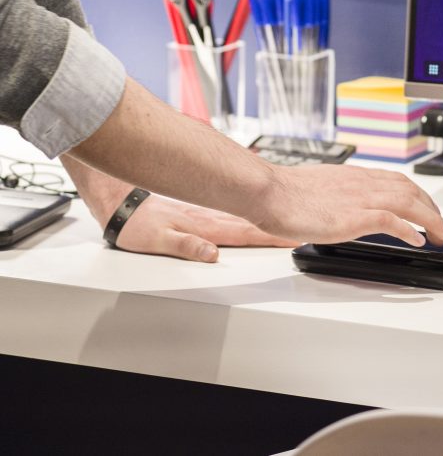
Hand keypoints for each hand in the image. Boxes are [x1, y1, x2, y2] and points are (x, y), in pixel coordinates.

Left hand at [115, 196, 298, 262]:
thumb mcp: (155, 241)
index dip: (272, 236)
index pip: (246, 233)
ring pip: (246, 212)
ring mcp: (208, 209)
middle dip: (280, 222)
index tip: (294, 236)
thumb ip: (185, 246)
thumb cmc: (135, 224)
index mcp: (205, 226)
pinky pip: (234, 207)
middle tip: (306, 223)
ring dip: (268, 213)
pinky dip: (251, 208)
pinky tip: (259, 208)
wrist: (120, 202)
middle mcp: (211, 216)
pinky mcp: (203, 207)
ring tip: (292, 213)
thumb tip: (211, 254)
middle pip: (253, 221)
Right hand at [257, 164, 442, 247]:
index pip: (398, 182)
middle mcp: (363, 184)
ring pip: (408, 203)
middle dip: (433, 209)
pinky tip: (418, 240)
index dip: (419, 196)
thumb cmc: (286, 193)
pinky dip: (409, 229)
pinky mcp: (353, 216)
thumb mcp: (322, 188)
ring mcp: (360, 199)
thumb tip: (344, 208)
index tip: (428, 209)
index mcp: (356, 177)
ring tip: (442, 235)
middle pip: (411, 191)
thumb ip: (340, 196)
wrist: (269, 192)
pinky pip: (391, 221)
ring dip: (431, 219)